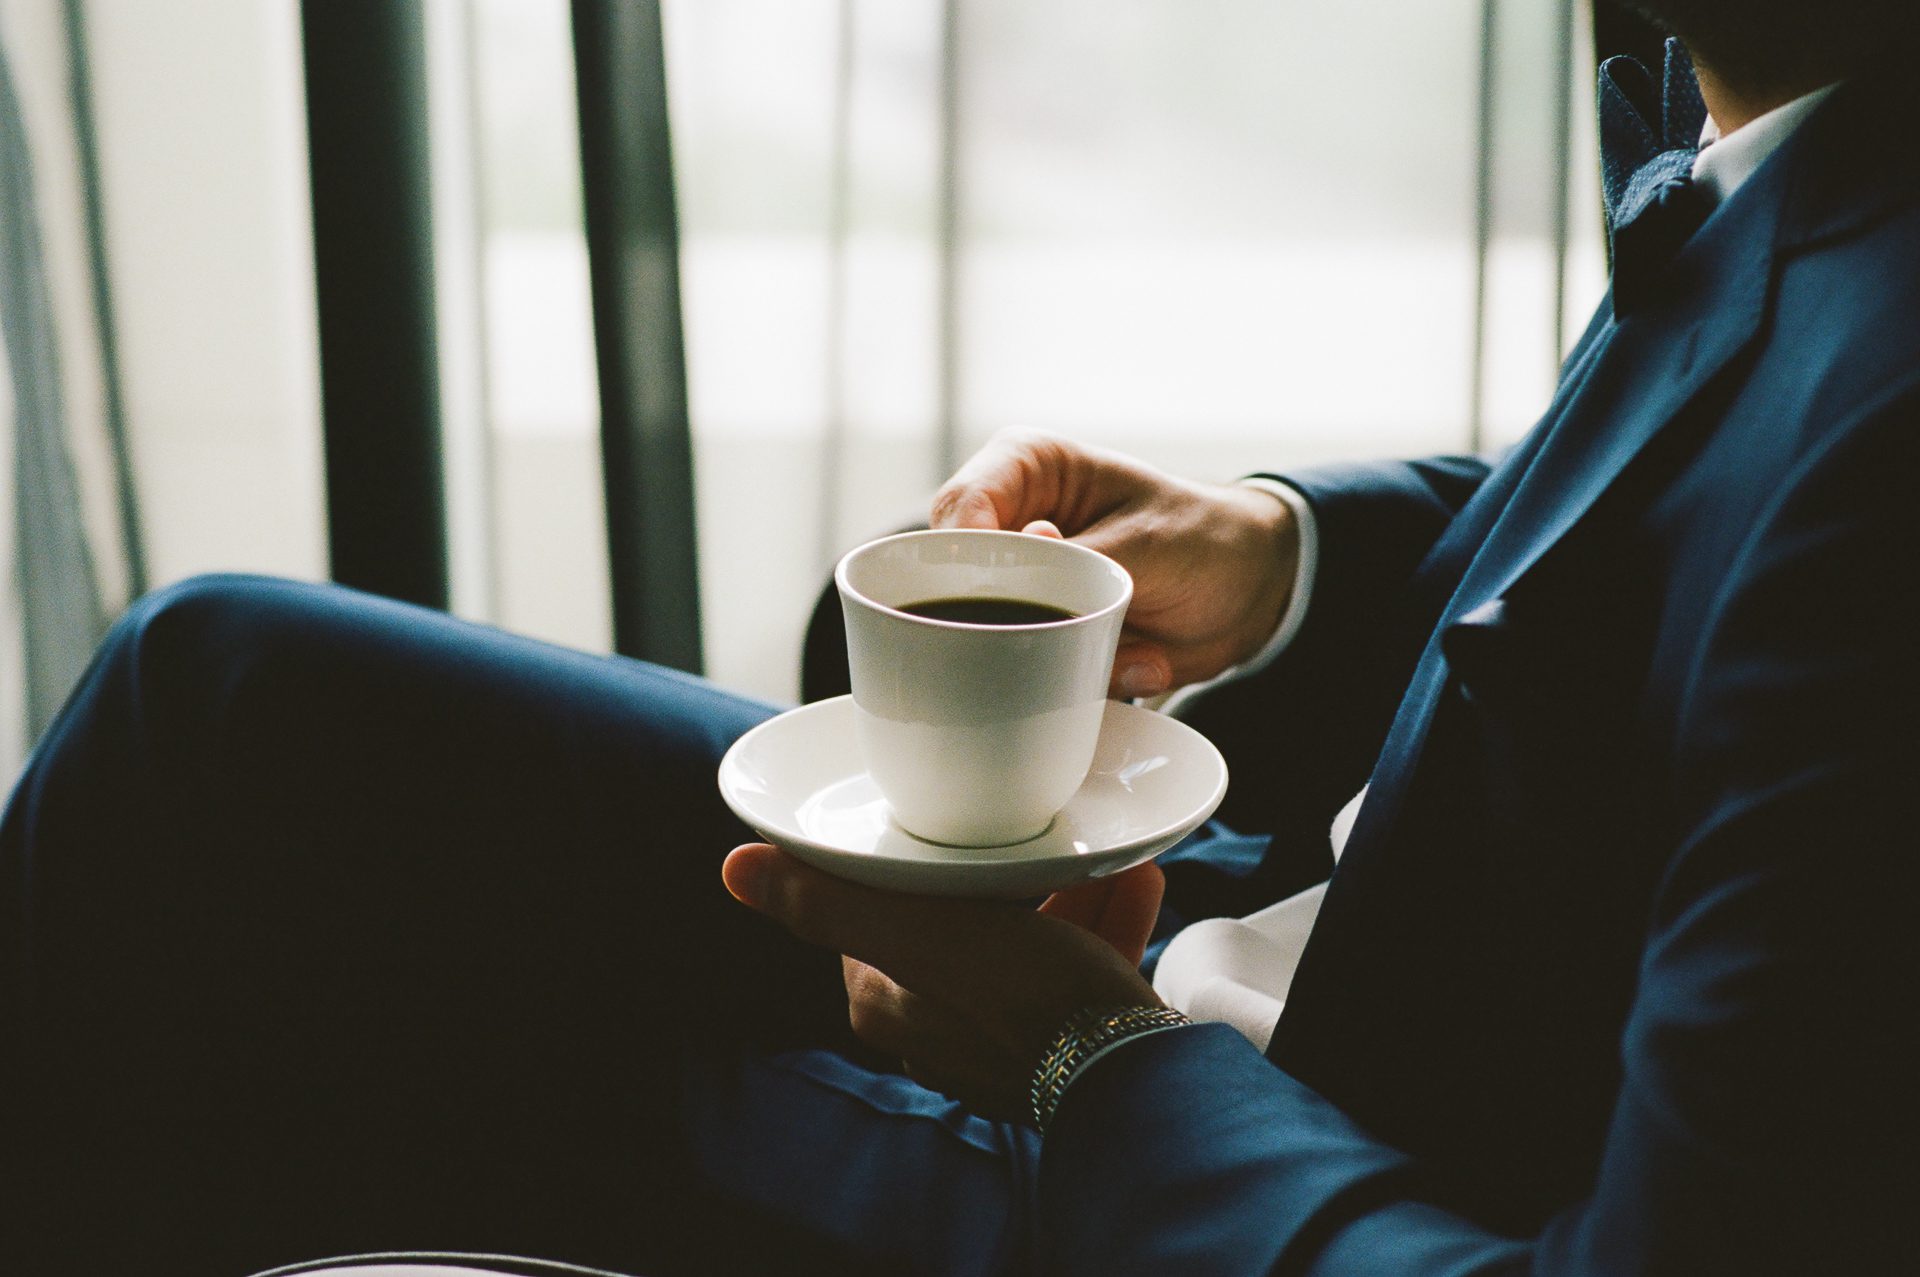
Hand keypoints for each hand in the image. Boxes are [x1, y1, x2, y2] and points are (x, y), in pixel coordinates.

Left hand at [722, 844, 1165, 1122]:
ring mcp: (1005, 1043)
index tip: (938, 827)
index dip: (904, 869)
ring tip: (1092, 849)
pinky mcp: (1068, 1046)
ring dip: (1062, 895)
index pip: (873, 916)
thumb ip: (830, 900)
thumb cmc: (1023, 998)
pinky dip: (1102, 925)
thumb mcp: (922, 931)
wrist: (1130, 1071)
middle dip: (1001, 876)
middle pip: (958, 926)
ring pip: (1025, 945)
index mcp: (890, 1005)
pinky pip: (1079, 970)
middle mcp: (940, 1031)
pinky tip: (1133, 880)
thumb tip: (735, 868)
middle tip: (1029, 830)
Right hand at [932, 430, 1297, 697]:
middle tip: (1077, 632)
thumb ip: (1073, 564)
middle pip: (952, 580)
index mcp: (1023, 468)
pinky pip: (1029, 673)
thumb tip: (1007, 594)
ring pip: (988, 638)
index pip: (959, 509)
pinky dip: (1086, 680)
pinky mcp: (1037, 636)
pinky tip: (1141, 660)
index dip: (966, 559)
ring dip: (1064, 656)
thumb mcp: (1146, 544)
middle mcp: (1007, 524)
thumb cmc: (1203, 538)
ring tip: (1132, 643)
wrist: (1253, 592)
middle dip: (1016, 622)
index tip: (1000, 598)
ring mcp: (1018, 586)